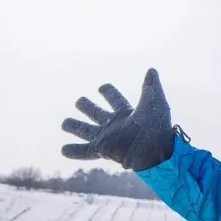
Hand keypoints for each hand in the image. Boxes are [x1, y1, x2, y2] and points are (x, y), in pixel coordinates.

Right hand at [60, 68, 177, 170]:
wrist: (154, 150)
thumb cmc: (157, 128)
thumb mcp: (155, 103)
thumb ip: (151, 87)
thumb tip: (151, 70)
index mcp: (126, 113)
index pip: (115, 99)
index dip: (108, 92)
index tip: (103, 87)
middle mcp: (114, 125)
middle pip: (96, 113)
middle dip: (87, 107)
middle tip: (79, 101)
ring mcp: (107, 137)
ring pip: (86, 130)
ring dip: (74, 126)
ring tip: (64, 123)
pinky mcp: (102, 149)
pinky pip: (85, 151)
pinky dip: (73, 151)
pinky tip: (63, 150)